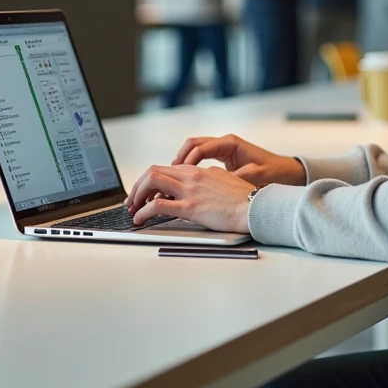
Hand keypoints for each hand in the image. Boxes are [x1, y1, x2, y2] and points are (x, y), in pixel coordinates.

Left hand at [126, 165, 253, 230]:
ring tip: (133, 209)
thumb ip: (208, 180)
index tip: (146, 192)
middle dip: (138, 186)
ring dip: (137, 195)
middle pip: (153, 171)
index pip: (166, 169)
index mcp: (199, 170)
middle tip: (133, 200)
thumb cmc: (244, 199)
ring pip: (151, 182)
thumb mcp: (223, 181)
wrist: (255, 208)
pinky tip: (140, 219)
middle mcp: (191, 176)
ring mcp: (190, 190)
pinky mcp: (190, 207)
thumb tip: (200, 185)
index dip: (151, 180)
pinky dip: (143, 212)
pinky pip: (158, 206)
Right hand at [170, 134, 305, 186]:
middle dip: (179, 157)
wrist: (284, 171)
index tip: (180, 173)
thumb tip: (223, 183)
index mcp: (230, 144)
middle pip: (193, 144)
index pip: (201, 148)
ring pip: (195, 149)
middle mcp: (224, 143)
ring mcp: (223, 148)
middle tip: (168, 172)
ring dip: (183, 161)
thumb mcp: (255, 176)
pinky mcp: (223, 157)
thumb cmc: (272, 171)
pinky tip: (186, 178)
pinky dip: (191, 165)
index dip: (188, 161)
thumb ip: (238, 177)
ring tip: (172, 176)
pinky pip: (201, 157)